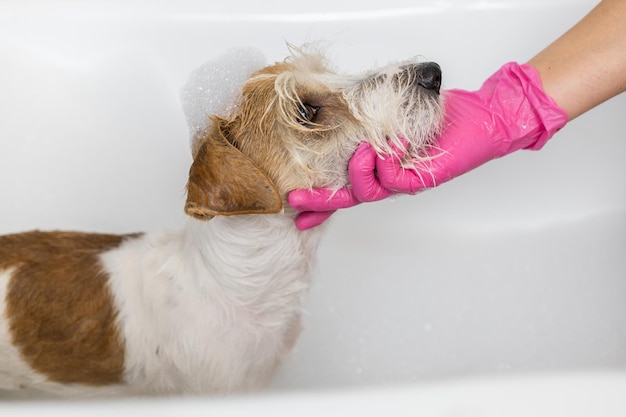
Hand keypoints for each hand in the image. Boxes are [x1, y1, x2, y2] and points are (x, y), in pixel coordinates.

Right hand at [289, 62, 567, 230]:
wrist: (482, 118)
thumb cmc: (442, 117)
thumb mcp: (396, 118)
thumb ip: (373, 126)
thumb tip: (345, 118)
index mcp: (382, 169)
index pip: (347, 188)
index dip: (322, 203)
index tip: (297, 212)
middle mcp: (390, 180)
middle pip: (350, 199)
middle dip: (322, 200)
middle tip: (297, 199)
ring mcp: (405, 181)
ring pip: (369, 191)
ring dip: (359, 171)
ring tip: (363, 149)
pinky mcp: (423, 178)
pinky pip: (394, 179)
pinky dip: (387, 161)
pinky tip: (393, 144)